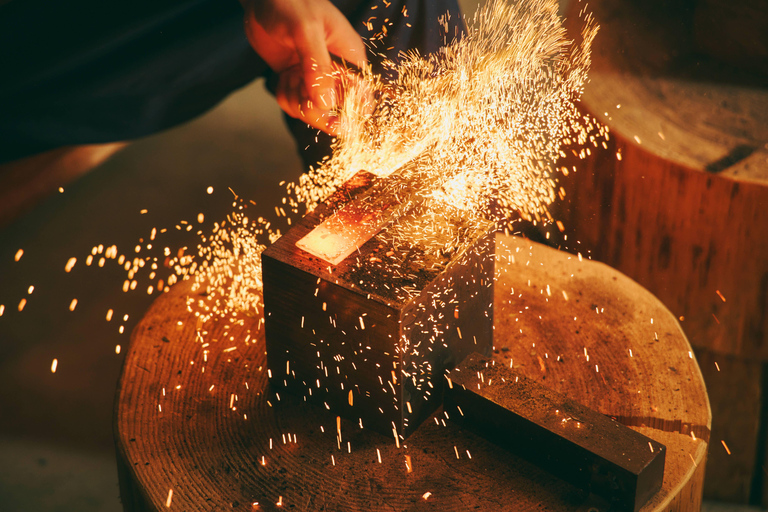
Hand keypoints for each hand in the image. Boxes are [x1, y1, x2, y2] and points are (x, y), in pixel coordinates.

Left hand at [241, 0, 367, 134]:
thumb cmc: (290, 2)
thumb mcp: (306, 30)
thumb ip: (317, 67)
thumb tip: (327, 103)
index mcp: (349, 56)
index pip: (362, 95)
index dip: (353, 113)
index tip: (337, 123)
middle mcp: (335, 70)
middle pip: (338, 109)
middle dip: (318, 110)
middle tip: (303, 99)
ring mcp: (315, 77)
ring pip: (313, 110)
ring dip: (297, 101)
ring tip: (289, 77)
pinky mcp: (297, 80)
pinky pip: (295, 103)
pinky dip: (286, 96)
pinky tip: (282, 78)